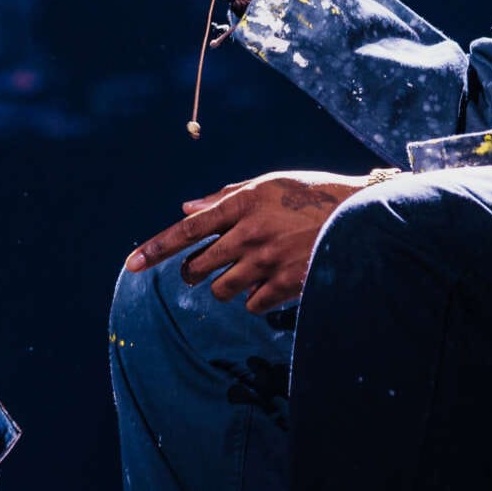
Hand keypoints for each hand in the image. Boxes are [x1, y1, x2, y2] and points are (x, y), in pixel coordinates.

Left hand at [125, 170, 374, 313]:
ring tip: (248, 272)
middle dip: (195, 272)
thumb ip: (226, 198)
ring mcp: (266, 261)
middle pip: (197, 267)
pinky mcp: (284, 284)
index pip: (187, 230)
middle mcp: (248, 234)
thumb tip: (185, 209)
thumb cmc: (310, 195)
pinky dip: (256, 299)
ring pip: (220, 290)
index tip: (131, 265)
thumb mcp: (268, 185)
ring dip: (226, 286)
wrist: (360, 216)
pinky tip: (273, 283)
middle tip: (205, 268)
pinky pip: (251, 305)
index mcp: (241, 205)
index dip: (156, 249)